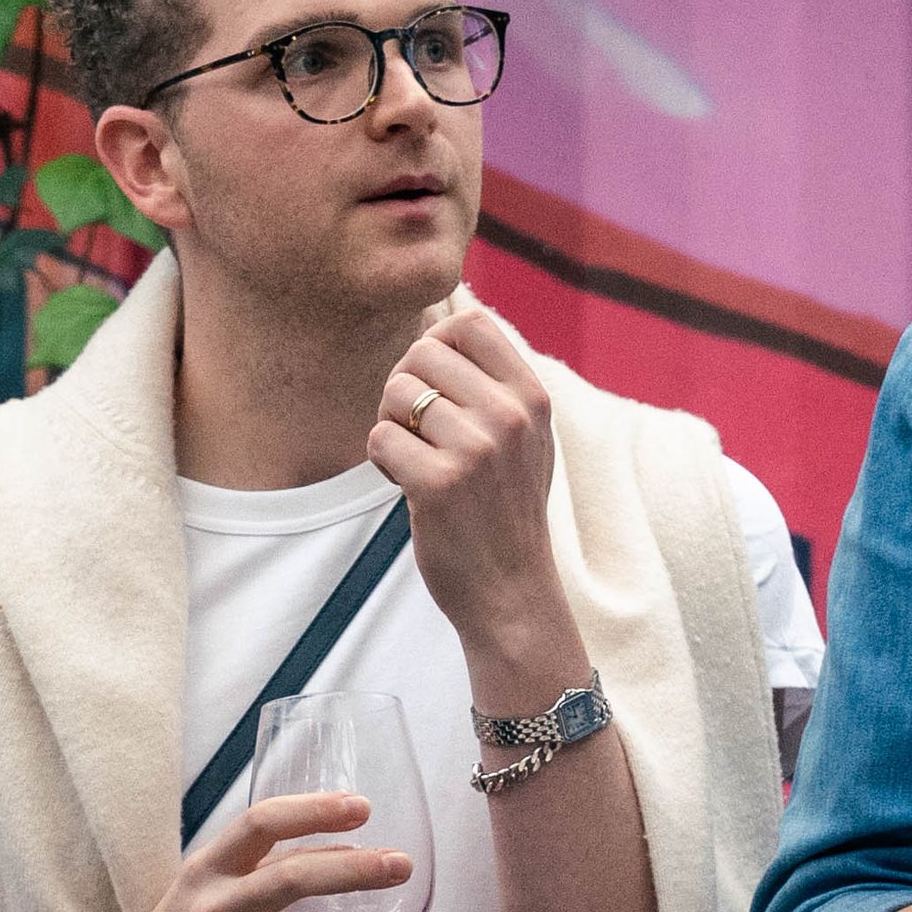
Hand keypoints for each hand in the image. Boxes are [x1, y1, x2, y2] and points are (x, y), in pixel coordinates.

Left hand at [373, 305, 566, 658]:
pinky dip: (383, 461)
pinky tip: (408, 485)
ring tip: (416, 460)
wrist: (513, 591)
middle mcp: (511, 415)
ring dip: (390, 426)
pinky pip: (380, 437)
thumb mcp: (526, 438)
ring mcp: (477, 449)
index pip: (469, 323)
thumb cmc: (506, 510)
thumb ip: (497, 383)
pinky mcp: (440, 484)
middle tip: (416, 429)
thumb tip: (443, 320)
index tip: (434, 384)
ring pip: (395, 393)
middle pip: (422, 352)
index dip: (435, 343)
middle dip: (403, 386)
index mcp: (532, 397)